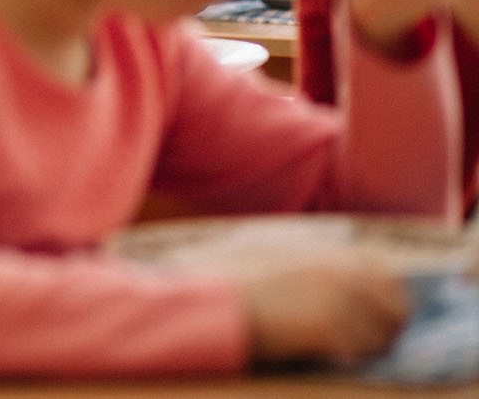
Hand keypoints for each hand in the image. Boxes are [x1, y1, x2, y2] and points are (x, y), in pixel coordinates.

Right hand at [240, 255, 408, 368]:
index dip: (392, 292)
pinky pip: (361, 352)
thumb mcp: (277, 254)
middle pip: (394, 306)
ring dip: (377, 345)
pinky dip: (356, 358)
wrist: (218, 303)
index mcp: (329, 255)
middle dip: (392, 324)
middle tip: (383, 338)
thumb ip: (311, 260)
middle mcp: (341, 276)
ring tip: (362, 353)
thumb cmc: (237, 278)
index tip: (390, 305)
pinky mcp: (329, 333)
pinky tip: (341, 359)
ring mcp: (338, 304)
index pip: (386, 271)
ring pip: (383, 334)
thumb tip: (337, 277)